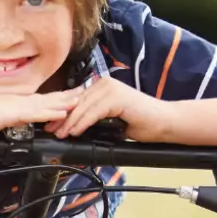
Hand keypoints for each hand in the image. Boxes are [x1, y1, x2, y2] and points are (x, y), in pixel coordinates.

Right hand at [0, 89, 81, 137]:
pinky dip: (49, 113)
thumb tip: (6, 124)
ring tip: (82, 100)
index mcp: (10, 103)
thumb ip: (1, 119)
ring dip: (64, 102)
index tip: (69, 97)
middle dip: (66, 97)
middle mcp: (15, 101)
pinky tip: (62, 113)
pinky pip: (34, 113)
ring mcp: (13, 106)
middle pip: (46, 98)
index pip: (37, 100)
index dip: (54, 99)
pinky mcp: (9, 113)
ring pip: (44, 103)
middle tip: (85, 92)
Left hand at [48, 78, 180, 141]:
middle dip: (62, 118)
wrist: (165, 123)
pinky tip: (74, 132)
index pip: (77, 100)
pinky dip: (82, 123)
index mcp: (102, 86)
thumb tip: (74, 126)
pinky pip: (93, 112)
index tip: (52, 125)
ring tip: (59, 134)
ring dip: (69, 123)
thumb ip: (94, 117)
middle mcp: (104, 83)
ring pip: (82, 108)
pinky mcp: (116, 97)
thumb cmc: (142, 123)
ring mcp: (110, 88)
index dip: (63, 113)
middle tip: (51, 131)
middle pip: (76, 103)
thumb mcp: (110, 120)